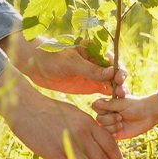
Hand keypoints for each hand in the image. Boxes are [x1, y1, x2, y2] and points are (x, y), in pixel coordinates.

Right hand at [0, 71, 124, 158]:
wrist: (24, 105)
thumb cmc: (46, 109)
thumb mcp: (71, 113)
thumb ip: (84, 127)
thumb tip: (92, 140)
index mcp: (88, 122)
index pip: (109, 143)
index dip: (117, 157)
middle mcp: (82, 133)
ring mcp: (68, 143)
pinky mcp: (52, 152)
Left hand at [8, 33, 127, 96]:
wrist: (35, 65)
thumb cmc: (52, 57)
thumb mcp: (71, 63)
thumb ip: (90, 69)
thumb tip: (111, 72)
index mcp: (95, 51)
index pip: (112, 60)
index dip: (119, 69)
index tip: (119, 78)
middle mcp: (98, 63)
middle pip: (115, 74)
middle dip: (120, 83)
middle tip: (122, 93)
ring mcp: (94, 75)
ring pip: (111, 84)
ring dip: (117, 92)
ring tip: (120, 101)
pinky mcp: (89, 86)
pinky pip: (103, 93)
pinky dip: (109, 99)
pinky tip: (112, 107)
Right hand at [91, 93, 157, 139]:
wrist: (148, 115)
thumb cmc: (136, 106)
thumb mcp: (122, 104)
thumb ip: (108, 105)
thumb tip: (95, 103)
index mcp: (108, 105)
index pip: (96, 107)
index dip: (102, 109)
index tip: (113, 108)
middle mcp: (107, 114)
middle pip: (98, 119)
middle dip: (109, 119)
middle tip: (120, 117)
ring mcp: (111, 124)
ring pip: (102, 128)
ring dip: (112, 126)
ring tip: (122, 124)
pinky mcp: (115, 134)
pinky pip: (108, 136)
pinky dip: (113, 133)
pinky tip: (121, 130)